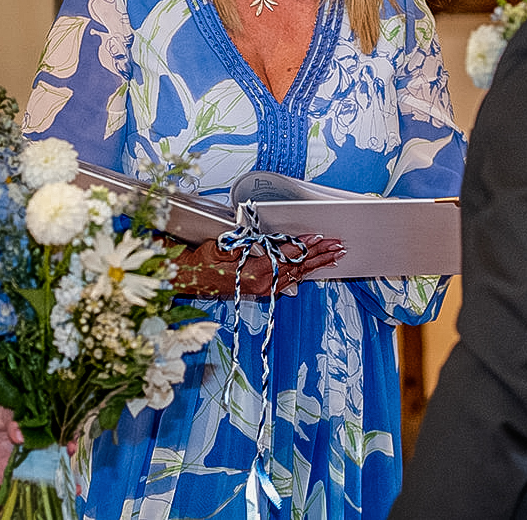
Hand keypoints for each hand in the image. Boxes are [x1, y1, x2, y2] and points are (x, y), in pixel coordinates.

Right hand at [171, 234, 344, 296]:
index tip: (318, 238)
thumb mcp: (221, 248)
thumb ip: (243, 245)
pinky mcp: (262, 288)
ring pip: (296, 274)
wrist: (189, 279)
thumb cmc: (203, 263)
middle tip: (336, 246)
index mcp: (255, 273)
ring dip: (316, 263)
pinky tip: (313, 268)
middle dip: (319, 255)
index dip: (303, 246)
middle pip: (297, 267)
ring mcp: (264, 288)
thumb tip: (261, 242)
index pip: (286, 257)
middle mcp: (263, 283)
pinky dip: (303, 271)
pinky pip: (289, 279)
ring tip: (333, 255)